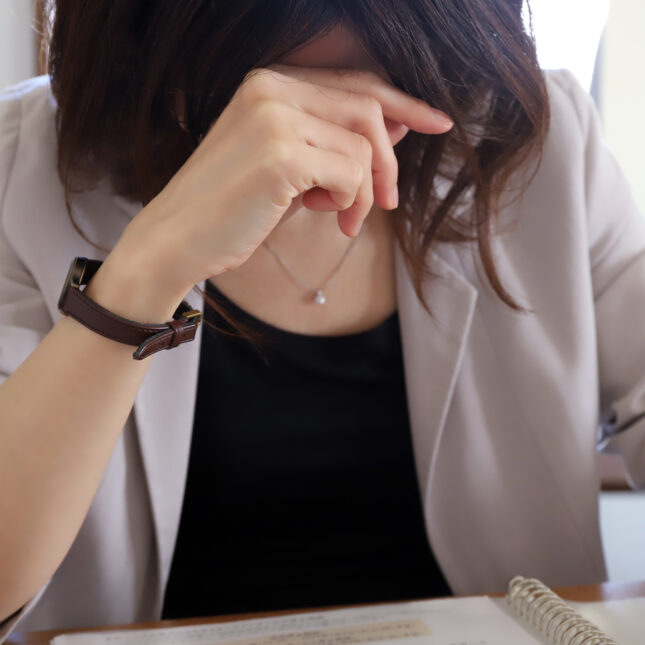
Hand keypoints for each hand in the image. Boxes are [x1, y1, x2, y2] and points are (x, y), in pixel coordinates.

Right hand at [114, 63, 453, 307]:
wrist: (176, 240)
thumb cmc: (232, 209)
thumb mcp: (291, 168)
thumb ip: (336, 141)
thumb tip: (397, 122)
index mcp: (270, 85)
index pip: (356, 84)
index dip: (403, 104)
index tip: (437, 122)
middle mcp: (271, 88)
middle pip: (369, 109)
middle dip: (388, 162)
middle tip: (387, 203)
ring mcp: (274, 118)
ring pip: (363, 146)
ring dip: (363, 193)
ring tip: (339, 219)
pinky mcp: (280, 156)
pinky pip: (350, 174)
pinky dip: (349, 202)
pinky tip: (326, 218)